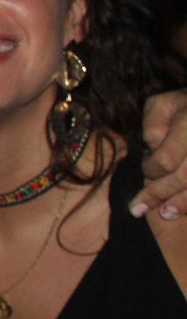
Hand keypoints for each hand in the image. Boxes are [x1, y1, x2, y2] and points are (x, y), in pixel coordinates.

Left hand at [135, 87, 186, 219]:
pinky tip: (183, 209)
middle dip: (160, 194)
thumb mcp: (160, 105)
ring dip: (183, 203)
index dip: (151, 170)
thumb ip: (152, 127)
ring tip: (165, 214)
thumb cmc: (182, 105)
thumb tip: (152, 153)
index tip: (144, 172)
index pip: (167, 159)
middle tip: (137, 209)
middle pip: (185, 176)